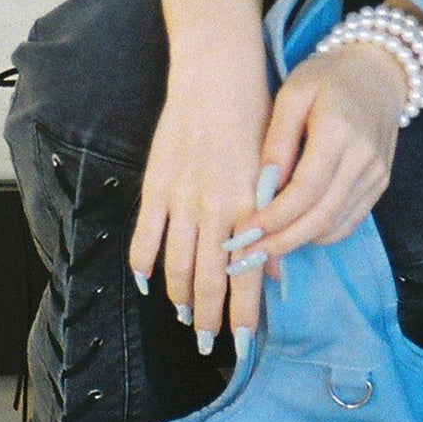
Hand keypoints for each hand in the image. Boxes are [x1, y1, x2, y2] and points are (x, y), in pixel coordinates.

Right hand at [127, 34, 274, 352]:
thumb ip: (273, 224)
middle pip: (208, 281)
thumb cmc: (256, 117)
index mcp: (250, 208)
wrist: (218, 76)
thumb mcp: (275, 170)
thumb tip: (277, 274)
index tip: (243, 345)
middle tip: (211, 345)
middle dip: (210, 319)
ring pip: (176, 267)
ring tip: (186, 320)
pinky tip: (147, 285)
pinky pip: (145, 238)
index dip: (244, 315)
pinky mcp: (156, 187)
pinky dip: (145, 266)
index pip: (246, 277)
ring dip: (180, 300)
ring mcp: (181, 201)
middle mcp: (215, 211)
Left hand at [230, 41, 407, 279]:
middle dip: (282, 241)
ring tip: (264, 247)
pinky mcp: (380, 184)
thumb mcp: (293, 94)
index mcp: (339, 132)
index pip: (305, 191)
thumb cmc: (328, 77)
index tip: (244, 233)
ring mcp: (376, 175)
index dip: (274, 218)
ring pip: (335, 226)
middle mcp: (363, 159)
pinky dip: (319, 233)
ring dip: (298, 242)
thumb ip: (277, 141)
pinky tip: (294, 231)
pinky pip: (348, 221)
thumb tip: (264, 189)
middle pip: (320, 218)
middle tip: (248, 254)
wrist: (379, 72)